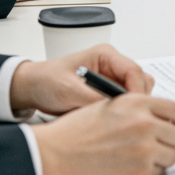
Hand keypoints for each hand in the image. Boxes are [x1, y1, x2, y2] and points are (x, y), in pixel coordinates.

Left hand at [10, 43, 153, 115]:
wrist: (34, 87)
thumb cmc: (47, 82)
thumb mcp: (69, 91)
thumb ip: (94, 100)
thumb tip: (116, 112)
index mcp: (106, 55)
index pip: (134, 70)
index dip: (137, 91)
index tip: (134, 110)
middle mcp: (113, 64)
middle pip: (141, 81)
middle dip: (136, 100)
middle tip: (125, 118)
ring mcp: (113, 78)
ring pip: (136, 92)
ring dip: (130, 106)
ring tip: (115, 119)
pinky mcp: (110, 91)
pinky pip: (125, 102)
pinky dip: (122, 111)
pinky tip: (110, 120)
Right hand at [32, 94, 174, 174]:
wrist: (56, 153)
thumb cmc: (75, 130)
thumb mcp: (109, 105)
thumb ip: (137, 108)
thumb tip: (159, 118)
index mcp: (137, 103)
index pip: (174, 110)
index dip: (174, 120)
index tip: (171, 126)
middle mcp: (144, 122)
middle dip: (171, 141)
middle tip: (162, 145)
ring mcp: (144, 147)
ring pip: (172, 154)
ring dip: (163, 157)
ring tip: (146, 157)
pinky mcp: (140, 170)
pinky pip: (159, 171)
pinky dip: (151, 171)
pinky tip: (133, 167)